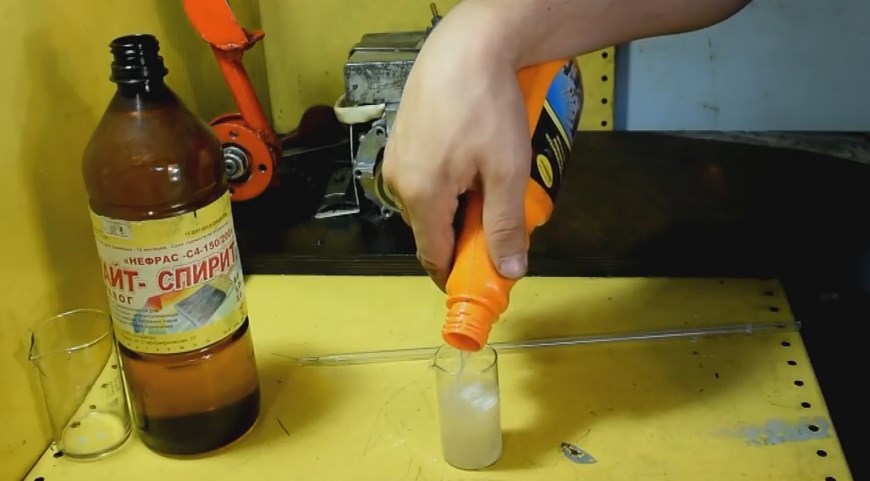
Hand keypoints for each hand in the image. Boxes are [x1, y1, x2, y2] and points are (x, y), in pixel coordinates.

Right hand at [382, 5, 531, 291]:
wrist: (468, 45)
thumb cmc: (486, 102)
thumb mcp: (507, 170)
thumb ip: (505, 225)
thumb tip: (509, 269)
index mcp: (422, 195)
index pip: (433, 257)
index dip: (459, 273)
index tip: (483, 276)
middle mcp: (399, 181)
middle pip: (431, 231)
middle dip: (464, 235)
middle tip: (499, 220)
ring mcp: (397, 158)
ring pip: (429, 204)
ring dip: (458, 207)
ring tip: (490, 182)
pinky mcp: (402, 140)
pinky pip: (424, 178)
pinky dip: (448, 183)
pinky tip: (473, 161)